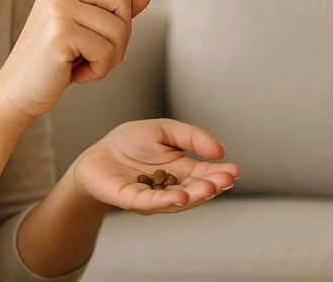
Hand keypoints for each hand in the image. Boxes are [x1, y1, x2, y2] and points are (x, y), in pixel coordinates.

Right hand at [0, 0, 151, 121]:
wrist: (18, 93)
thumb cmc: (55, 62)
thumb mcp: (89, 33)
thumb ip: (115, 12)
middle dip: (122, 34)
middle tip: (92, 53)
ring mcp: (57, 4)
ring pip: (121, 28)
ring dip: (111, 58)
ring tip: (80, 64)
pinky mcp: (60, 29)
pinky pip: (108, 49)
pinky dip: (99, 71)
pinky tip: (73, 73)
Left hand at [69, 119, 240, 213]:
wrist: (96, 154)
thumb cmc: (129, 143)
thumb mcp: (165, 130)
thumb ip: (192, 137)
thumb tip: (219, 150)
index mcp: (180, 170)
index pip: (204, 174)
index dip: (219, 174)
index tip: (235, 171)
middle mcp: (170, 187)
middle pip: (195, 190)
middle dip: (212, 185)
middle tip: (227, 180)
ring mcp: (152, 196)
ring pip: (177, 199)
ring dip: (195, 195)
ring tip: (211, 187)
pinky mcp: (131, 199)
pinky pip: (151, 201)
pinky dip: (166, 200)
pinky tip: (181, 197)